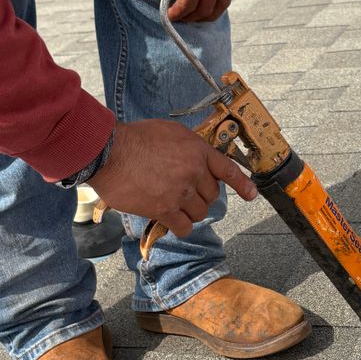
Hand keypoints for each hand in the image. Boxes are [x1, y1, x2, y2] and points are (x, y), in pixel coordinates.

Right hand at [88, 119, 256, 236]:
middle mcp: (193, 172)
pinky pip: (184, 227)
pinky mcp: (164, 210)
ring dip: (190, 212)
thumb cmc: (134, 138)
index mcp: (197, 151)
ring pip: (200, 212)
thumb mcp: (169, 132)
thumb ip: (187, 146)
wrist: (109, 152)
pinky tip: (172, 222)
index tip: (251, 195)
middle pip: (212, 195)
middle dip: (202, 197)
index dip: (242, 184)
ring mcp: (180, 192)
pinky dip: (181, 227)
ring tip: (174, 206)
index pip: (227, 169)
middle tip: (185, 194)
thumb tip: (193, 158)